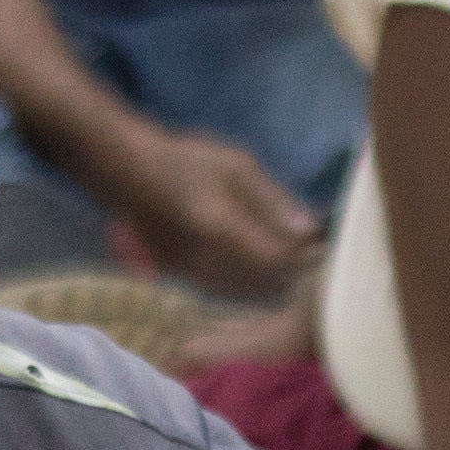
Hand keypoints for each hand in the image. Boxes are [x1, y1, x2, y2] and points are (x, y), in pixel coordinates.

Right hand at [91, 120, 318, 297]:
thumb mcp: (236, 165)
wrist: (124, 170)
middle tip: (312, 255)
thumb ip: (274, 200)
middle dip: (293, 271)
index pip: (278, 258)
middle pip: (263, 280)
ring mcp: (189, 271)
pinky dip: (248, 286)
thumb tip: (310, 229)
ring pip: (244, 291)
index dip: (305, 256)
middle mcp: (206, 258)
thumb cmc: (183, 159)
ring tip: (292, 265)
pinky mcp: (180, 275)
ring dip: (272, 282)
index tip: (324, 244)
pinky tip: (261, 274)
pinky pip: (224, 290)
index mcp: (223, 227)